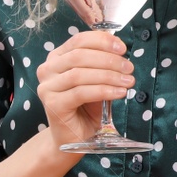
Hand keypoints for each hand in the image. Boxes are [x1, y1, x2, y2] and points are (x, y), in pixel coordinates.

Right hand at [34, 29, 135, 148]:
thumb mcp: (97, 81)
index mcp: (57, 58)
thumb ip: (103, 66)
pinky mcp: (53, 104)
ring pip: (80, 73)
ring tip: (128, 81)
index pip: (79, 40)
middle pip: (80, 55)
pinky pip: (81, 92)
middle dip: (109, 60)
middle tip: (129, 68)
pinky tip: (119, 93)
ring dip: (109, 76)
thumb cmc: (86, 107)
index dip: (102, 41)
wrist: (74, 136)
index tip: (122, 48)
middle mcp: (48, 70)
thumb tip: (121, 53)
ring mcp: (47, 87)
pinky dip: (103, 91)